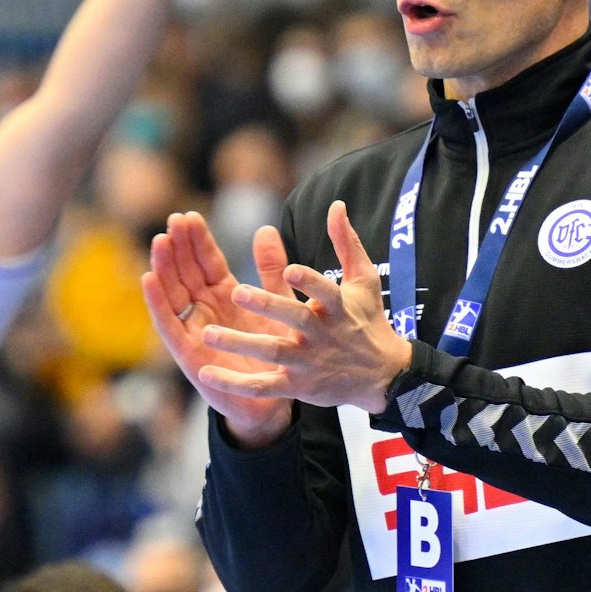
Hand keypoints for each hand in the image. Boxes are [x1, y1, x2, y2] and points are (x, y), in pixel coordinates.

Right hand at [143, 211, 297, 445]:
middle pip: (186, 272)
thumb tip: (266, 229)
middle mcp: (205, 309)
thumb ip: (270, 270)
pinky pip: (169, 325)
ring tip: (160, 242)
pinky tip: (149, 280)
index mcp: (225, 295)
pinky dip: (157, 303)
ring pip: (173, 293)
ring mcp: (193, 330)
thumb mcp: (276, 304)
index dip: (198, 241)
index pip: (207, 262)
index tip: (189, 216)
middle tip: (174, 221)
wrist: (273, 398)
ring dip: (164, 267)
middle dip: (179, 246)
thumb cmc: (274, 351)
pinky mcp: (187, 353)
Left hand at [197, 201, 411, 414]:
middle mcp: (322, 334)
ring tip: (207, 334)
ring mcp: (309, 362)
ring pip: (273, 352)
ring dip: (240, 344)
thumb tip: (336, 204)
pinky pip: (264, 387)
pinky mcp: (298, 385)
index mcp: (337, 306)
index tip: (291, 270)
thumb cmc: (367, 320)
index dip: (310, 283)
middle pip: (295, 320)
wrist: (383, 376)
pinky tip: (207, 374)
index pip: (325, 292)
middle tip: (237, 293)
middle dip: (268, 306)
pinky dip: (236, 384)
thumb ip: (346, 242)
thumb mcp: (363, 281)